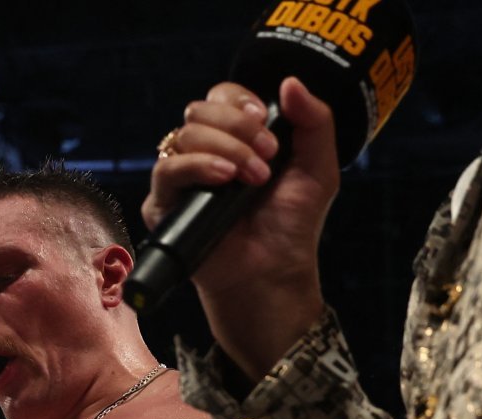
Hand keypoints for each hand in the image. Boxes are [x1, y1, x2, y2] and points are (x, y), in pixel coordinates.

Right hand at [144, 78, 338, 380]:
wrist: (273, 274)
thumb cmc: (291, 227)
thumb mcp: (317, 168)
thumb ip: (315, 121)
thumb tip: (289, 81)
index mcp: (234, 140)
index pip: (220, 98)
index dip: (239, 101)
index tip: (265, 120)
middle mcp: (203, 154)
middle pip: (198, 111)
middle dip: (236, 126)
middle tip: (268, 156)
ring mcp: (181, 180)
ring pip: (182, 136)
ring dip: (224, 148)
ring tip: (253, 177)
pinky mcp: (163, 206)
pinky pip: (166, 171)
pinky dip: (197, 167)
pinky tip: (224, 178)